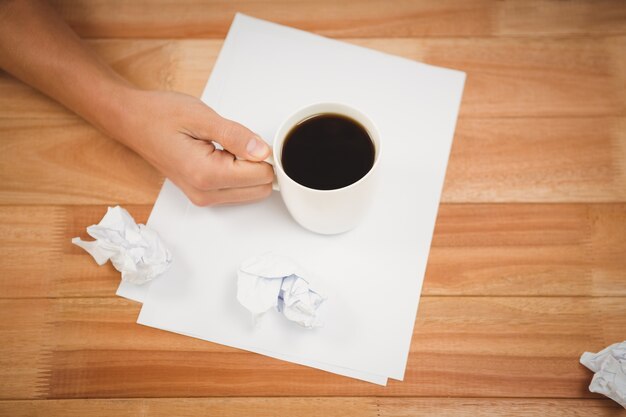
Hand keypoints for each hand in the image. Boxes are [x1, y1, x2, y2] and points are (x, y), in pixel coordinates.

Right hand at [116, 89, 274, 205]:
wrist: (132, 121)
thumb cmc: (160, 115)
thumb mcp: (202, 118)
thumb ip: (237, 136)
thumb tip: (263, 151)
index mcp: (206, 175)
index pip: (261, 175)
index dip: (262, 153)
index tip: (247, 138)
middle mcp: (205, 194)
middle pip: (260, 189)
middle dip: (258, 164)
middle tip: (236, 141)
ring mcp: (203, 198)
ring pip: (252, 192)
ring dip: (248, 170)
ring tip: (224, 147)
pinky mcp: (203, 195)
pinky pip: (238, 190)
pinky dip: (239, 174)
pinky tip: (222, 155)